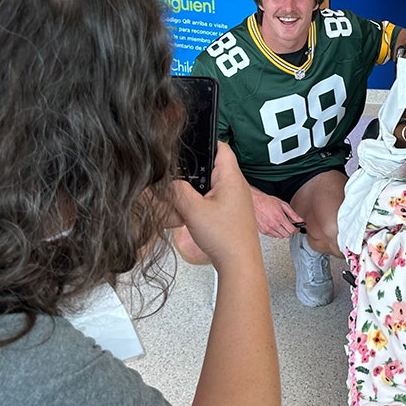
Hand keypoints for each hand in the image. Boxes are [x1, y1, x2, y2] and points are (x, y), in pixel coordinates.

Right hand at [171, 143, 260, 268]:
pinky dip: (200, 202)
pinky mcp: (232, 212)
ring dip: (195, 189)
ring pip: (211, 184)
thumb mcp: (193, 210)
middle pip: (212, 166)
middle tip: (176, 173)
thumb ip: (177, 190)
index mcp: (231, 177)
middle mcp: (237, 185)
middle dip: (193, 169)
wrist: (239, 264)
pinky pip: (213, 199)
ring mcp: (236, 199)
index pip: (221, 147)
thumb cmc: (223, 236)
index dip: (204, 141)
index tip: (185, 144)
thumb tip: (166, 180)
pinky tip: (189, 211)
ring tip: (180, 195)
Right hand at [250, 185, 303, 238]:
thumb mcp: (283, 205)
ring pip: (280, 236)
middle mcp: (273, 225)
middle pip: (287, 235)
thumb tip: (300, 220)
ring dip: (283, 232)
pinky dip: (276, 232)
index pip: (292, 230)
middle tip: (290, 226)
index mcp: (280, 218)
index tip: (296, 228)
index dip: (296, 229)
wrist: (255, 202)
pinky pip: (273, 236)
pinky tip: (275, 226)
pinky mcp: (263, 231)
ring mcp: (267, 229)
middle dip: (290, 231)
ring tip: (281, 225)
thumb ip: (293, 214)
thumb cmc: (267, 202)